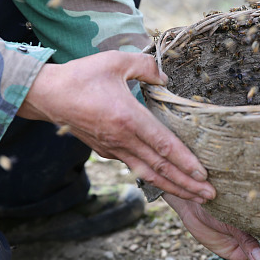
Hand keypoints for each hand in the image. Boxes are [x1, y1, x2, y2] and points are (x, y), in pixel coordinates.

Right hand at [17, 51, 215, 202]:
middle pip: (161, 167)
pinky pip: (135, 167)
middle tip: (210, 195)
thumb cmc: (81, 76)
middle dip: (187, 184)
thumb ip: (145, 66)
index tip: (203, 174)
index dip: (185, 161)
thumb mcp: (115, 62)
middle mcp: (122, 139)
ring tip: (196, 196)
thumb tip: (165, 77)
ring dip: (174, 187)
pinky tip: (168, 182)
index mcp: (127, 118)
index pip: (163, 145)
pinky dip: (154, 178)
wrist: (48, 96)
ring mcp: (113, 149)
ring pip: (149, 173)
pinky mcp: (106, 151)